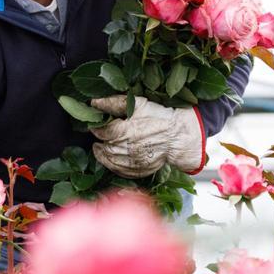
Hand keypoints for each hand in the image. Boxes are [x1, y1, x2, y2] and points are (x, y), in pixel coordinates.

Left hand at [89, 95, 204, 177]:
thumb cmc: (159, 117)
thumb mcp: (138, 104)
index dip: (96, 128)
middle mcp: (127, 148)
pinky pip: (120, 171)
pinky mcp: (139, 170)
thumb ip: (114, 103)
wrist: (178, 135)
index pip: (101, 132)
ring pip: (110, 160)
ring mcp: (133, 161)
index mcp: (125, 131)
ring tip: (100, 148)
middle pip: (104, 147)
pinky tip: (111, 159)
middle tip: (98, 137)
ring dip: (102, 155)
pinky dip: (112, 165)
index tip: (96, 125)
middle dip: (100, 141)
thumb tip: (94, 103)